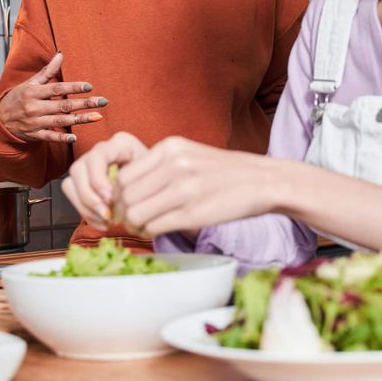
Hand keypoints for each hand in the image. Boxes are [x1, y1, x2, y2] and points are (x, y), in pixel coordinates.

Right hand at [0, 52, 107, 142]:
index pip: (57, 89)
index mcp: (34, 92)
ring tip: (97, 116)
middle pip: (63, 105)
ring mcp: (35, 122)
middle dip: (84, 103)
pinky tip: (75, 137)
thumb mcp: (30, 83)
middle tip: (102, 101)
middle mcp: (34, 107)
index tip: (89, 86)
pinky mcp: (35, 134)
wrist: (0, 119)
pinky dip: (62, 138)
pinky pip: (50, 137)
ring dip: (80, 119)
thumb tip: (60, 54)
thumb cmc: (18, 98)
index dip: (73, 87)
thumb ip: (47, 71)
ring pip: (60, 121)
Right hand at [63, 131, 149, 229]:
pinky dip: (86, 213)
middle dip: (89, 196)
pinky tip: (103, 223)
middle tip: (106, 214)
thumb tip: (113, 200)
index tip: (109, 199)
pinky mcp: (82, 181)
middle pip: (78, 169)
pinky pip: (72, 196)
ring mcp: (88, 165)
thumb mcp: (154, 177)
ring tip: (106, 221)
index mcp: (120, 143)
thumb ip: (138, 182)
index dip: (98, 179)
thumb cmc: (157, 181)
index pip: (98, 156)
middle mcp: (100, 150)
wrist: (156, 186)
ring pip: (70, 183)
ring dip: (86, 207)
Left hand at [113, 137, 277, 235]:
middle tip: (131, 220)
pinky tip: (156, 231)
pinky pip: (154, 227)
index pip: (125, 175)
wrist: (263, 181)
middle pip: (125, 195)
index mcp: (170, 147)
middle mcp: (174, 164)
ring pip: (135, 213)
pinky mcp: (193, 213)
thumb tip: (124, 190)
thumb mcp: (189, 155)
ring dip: (134, 225)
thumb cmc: (224, 172)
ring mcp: (184, 188)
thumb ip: (159, 167)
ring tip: (143, 227)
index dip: (118, 195)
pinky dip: (150, 233)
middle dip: (122, 212)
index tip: (126, 204)